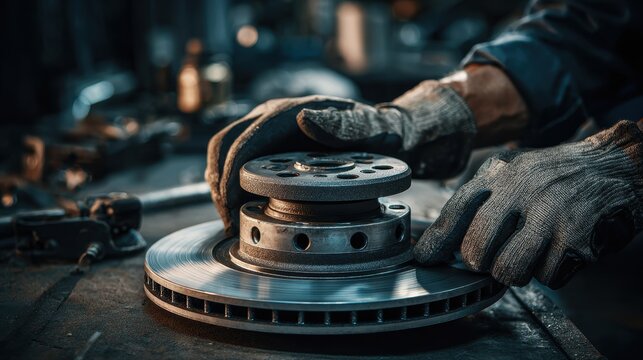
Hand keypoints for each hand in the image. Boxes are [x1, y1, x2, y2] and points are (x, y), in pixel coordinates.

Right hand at [206, 82, 475, 232]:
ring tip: (233, 221)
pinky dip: (232, 185)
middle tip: (229, 223)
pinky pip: (238, 160)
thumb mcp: (373, 129)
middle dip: (219, 184)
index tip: (231, 210)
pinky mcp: (269, 144)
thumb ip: (345, 125)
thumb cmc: (382, 133)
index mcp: (291, 112)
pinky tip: (243, 209)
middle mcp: (273, 116)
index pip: (243, 141)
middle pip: (224, 145)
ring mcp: (269, 129)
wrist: (386, 131)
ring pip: (225, 152)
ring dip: (221, 186)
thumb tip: (305, 120)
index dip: (230, 176)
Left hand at [414, 120, 642, 288]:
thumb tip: (449, 240)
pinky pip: (547, 277)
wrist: (616, 165)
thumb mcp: (515, 172)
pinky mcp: (577, 238)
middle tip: (492, 258)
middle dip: (479, 264)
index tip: (425, 258)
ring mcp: (550, 214)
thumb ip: (484, 199)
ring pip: (508, 270)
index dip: (437, 240)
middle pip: (476, 250)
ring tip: (528, 254)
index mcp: (501, 174)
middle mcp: (522, 190)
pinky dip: (550, 272)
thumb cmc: (556, 175)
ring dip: (515, 272)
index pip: (457, 210)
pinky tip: (558, 250)